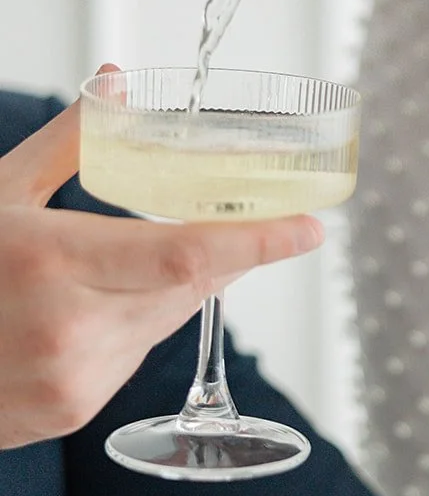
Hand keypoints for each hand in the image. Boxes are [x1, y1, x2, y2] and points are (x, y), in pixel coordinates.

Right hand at [0, 84, 323, 448]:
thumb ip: (70, 140)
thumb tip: (115, 82)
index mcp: (51, 263)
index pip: (189, 255)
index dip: (260, 241)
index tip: (310, 226)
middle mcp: (69, 331)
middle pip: (188, 285)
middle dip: (213, 251)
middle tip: (219, 218)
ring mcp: (71, 381)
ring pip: (166, 321)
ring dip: (170, 286)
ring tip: (116, 259)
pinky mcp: (71, 413)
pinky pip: (134, 355)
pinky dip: (134, 321)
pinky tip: (87, 305)